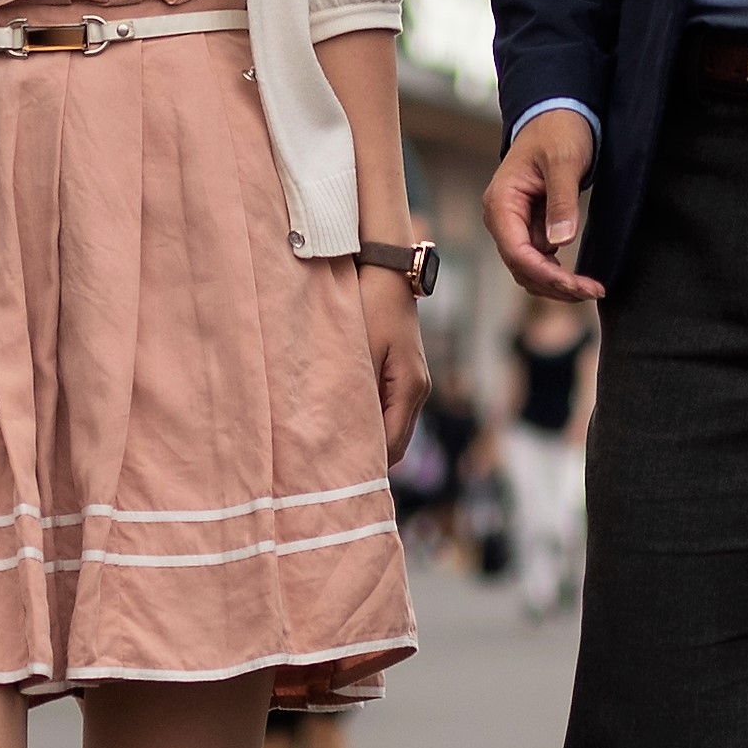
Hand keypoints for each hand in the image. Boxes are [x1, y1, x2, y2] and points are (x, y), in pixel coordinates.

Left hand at [348, 265, 428, 465]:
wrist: (387, 269)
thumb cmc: (369, 303)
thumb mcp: (357, 348)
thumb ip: (353, 391)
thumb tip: (343, 432)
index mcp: (410, 388)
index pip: (390, 445)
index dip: (365, 466)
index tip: (334, 478)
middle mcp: (418, 390)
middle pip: (395, 444)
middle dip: (367, 460)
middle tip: (329, 474)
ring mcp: (414, 383)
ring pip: (393, 429)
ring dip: (369, 441)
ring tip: (334, 453)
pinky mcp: (405, 375)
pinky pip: (390, 411)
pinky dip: (372, 423)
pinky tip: (346, 424)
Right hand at [487, 109, 601, 302]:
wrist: (557, 115)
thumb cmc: (557, 132)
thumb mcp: (564, 161)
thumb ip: (561, 201)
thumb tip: (560, 242)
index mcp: (501, 203)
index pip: (517, 253)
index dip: (547, 275)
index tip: (579, 285)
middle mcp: (501, 218)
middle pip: (522, 268)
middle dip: (555, 285)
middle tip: (593, 291)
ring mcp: (514, 225)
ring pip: (529, 270)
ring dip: (556, 284)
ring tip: (590, 289)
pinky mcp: (529, 226)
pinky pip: (539, 259)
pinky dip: (557, 273)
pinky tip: (580, 277)